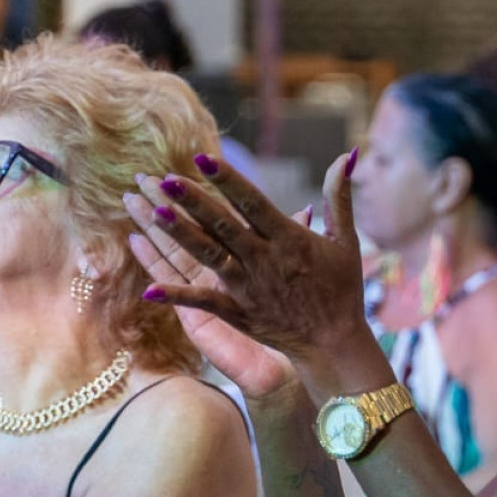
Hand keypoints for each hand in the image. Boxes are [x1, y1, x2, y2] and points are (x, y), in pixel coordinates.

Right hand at [124, 176, 296, 399]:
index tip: (186, 165)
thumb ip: (299, 235)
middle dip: (170, 204)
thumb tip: (306, 207)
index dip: (205, 193)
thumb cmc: (305, 310)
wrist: (307, 351)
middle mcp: (225, 268)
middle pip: (193, 229)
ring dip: (159, 232)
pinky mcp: (211, 315)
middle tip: (143, 176)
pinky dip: (164, 284)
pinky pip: (185, 296)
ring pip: (180, 254)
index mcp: (247, 252)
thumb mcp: (306, 266)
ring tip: (134, 205)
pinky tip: (141, 266)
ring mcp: (214, 290)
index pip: (222, 216)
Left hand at [133, 150, 383, 399]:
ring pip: (209, 256)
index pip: (253, 202)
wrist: (336, 343)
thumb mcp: (346, 239)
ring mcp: (249, 288)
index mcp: (290, 239)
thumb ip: (340, 196)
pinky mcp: (239, 313)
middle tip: (164, 179)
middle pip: (223, 225)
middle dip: (193, 202)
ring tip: (154, 212)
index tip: (202, 157)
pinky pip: (204, 302)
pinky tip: (149, 289)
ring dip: (181, 235)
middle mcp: (266, 260)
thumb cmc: (342, 288)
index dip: (228, 180)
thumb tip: (348, 153)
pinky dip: (178, 296)